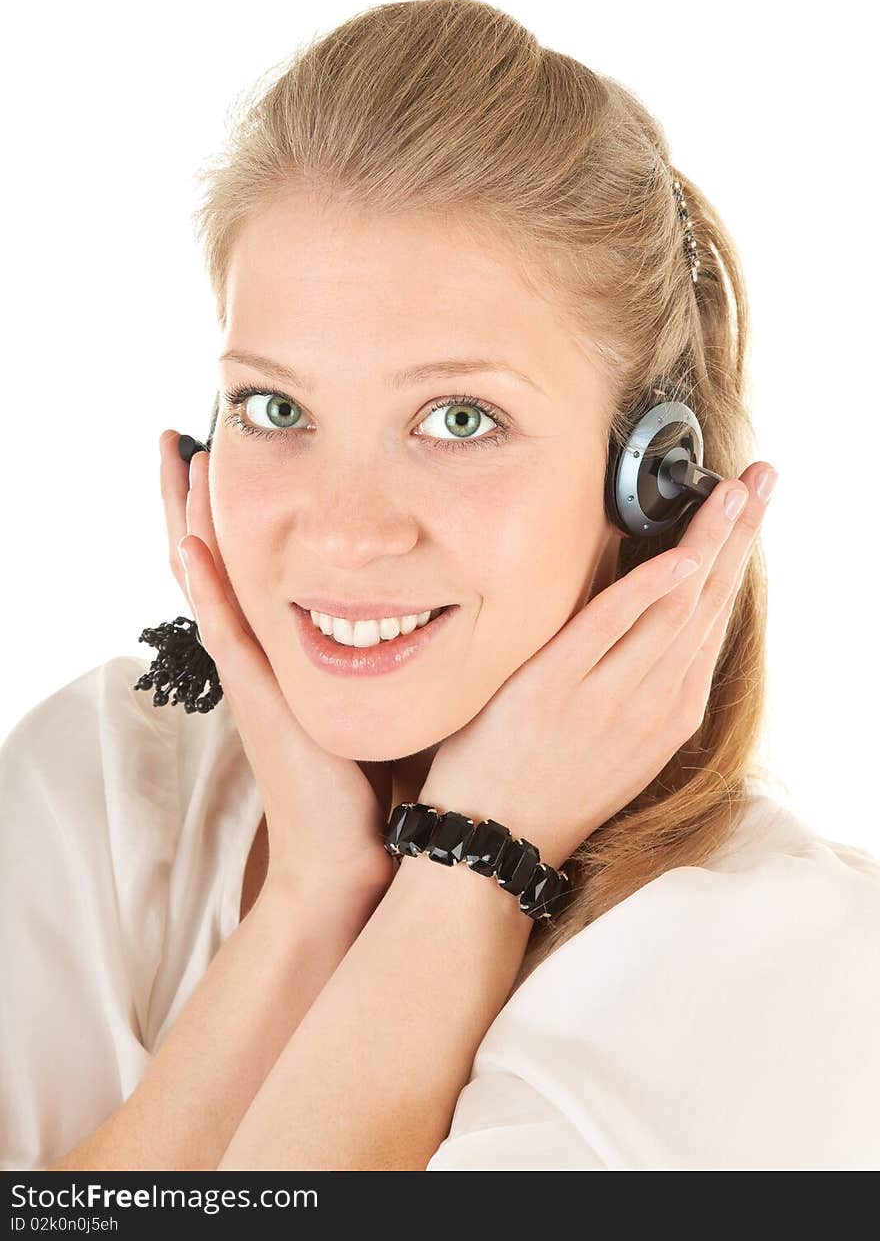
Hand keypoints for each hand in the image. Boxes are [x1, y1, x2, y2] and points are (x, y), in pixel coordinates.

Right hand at [158, 430, 394, 897]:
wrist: (347, 856)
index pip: (240, 564)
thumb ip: (382, 648)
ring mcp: (250, 677)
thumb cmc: (365, 781)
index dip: (224, 511)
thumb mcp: (370, 697)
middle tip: (176, 436)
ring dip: (190, 523)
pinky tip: (196, 546)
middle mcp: (253, 655)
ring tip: (183, 463)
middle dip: (190, 500)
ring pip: (207, 585)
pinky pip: (227, 635)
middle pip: (206, 562)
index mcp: (276, 651)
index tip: (220, 451)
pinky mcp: (259, 701)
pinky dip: (209, 590)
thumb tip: (426, 600)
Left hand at [419, 463, 776, 870]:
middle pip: (709, 601)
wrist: (493, 844)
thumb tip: (651, 622)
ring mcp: (607, 698)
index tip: (753, 511)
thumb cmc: (545, 788)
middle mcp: (652, 704)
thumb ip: (638, 684)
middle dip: (740, 534)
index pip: (714, 618)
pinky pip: (610, 626)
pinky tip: (681, 552)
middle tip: (763, 477)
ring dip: (711, 541)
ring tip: (735, 490)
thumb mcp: (616, 743)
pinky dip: (650, 588)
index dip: (738, 559)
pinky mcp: (554, 690)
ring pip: (675, 606)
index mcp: (669, 713)